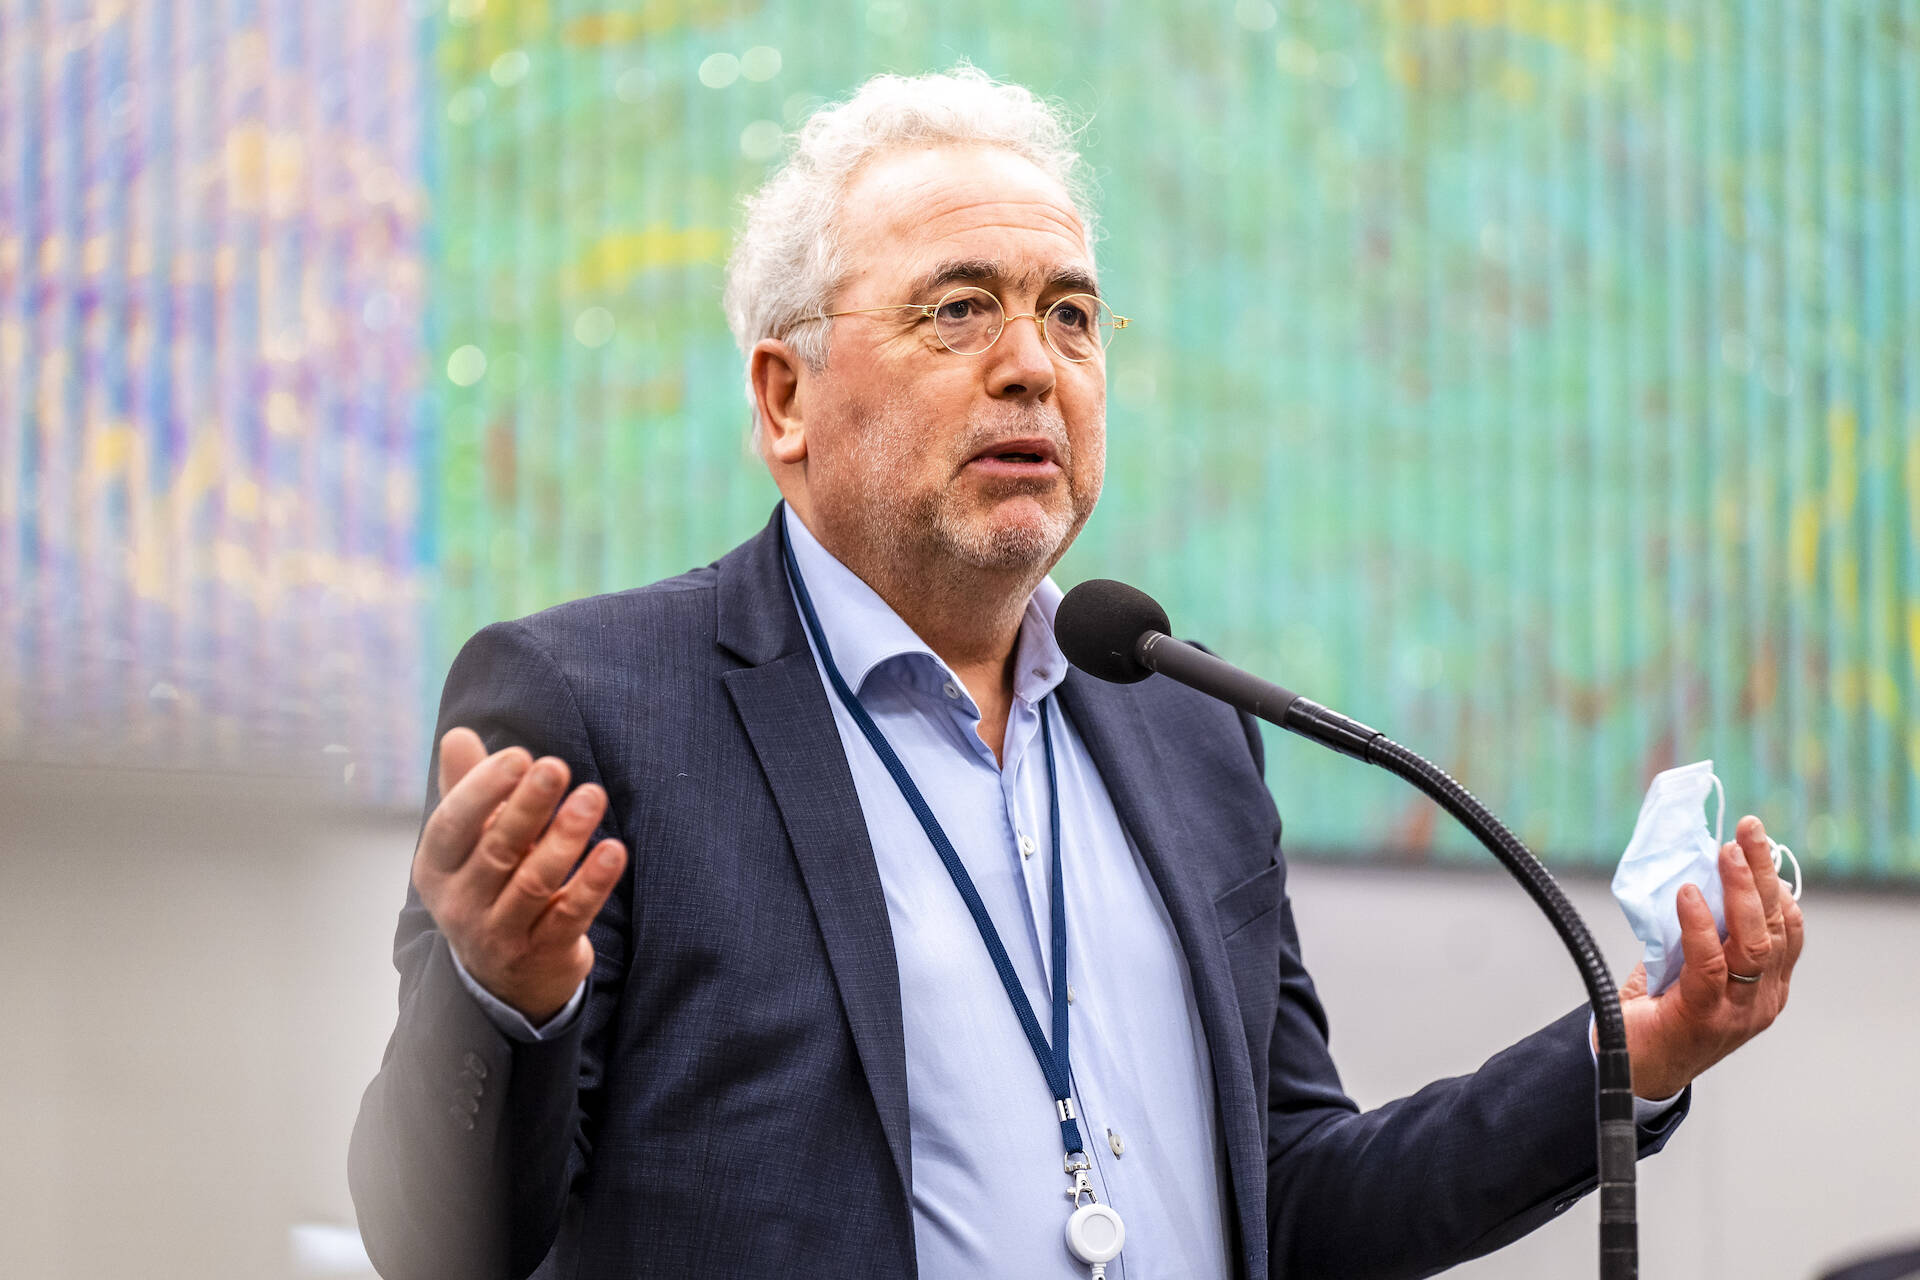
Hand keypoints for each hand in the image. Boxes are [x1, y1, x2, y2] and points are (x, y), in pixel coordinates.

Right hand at [411, 726, 628, 1023]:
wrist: (506, 977)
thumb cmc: (489, 885)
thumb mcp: (470, 842)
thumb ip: (466, 788)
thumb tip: (457, 734)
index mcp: (437, 868)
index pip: (451, 825)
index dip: (482, 789)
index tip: (520, 756)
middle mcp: (461, 904)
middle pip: (497, 850)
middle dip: (528, 806)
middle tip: (557, 767)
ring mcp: (500, 934)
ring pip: (534, 882)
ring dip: (566, 837)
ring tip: (592, 796)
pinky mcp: (542, 954)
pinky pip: (571, 915)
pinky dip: (593, 882)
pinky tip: (614, 850)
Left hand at [1613, 814, 1804, 1099]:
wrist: (1631, 1069)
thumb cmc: (1658, 1013)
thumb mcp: (1689, 966)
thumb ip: (1701, 933)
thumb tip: (1694, 876)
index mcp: (1768, 984)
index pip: (1787, 927)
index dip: (1777, 882)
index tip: (1757, 843)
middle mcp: (1763, 998)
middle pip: (1777, 926)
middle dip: (1764, 873)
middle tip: (1747, 831)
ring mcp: (1739, 1011)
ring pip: (1754, 942)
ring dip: (1741, 891)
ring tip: (1725, 852)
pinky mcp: (1705, 1017)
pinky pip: (1710, 963)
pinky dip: (1700, 925)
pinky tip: (1688, 895)